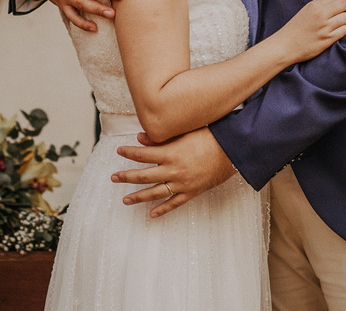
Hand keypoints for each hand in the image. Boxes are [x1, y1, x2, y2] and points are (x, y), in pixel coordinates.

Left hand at [111, 128, 235, 216]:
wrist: (232, 151)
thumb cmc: (209, 137)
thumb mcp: (184, 133)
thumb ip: (161, 138)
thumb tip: (139, 138)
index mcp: (171, 153)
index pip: (143, 154)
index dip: (129, 153)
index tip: (118, 151)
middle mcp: (174, 170)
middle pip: (144, 176)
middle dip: (127, 177)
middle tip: (113, 178)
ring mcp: (182, 183)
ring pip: (156, 193)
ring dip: (139, 197)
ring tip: (125, 200)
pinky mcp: (192, 192)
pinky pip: (174, 203)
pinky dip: (162, 209)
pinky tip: (151, 214)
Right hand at [280, 0, 345, 62]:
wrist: (285, 45)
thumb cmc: (295, 29)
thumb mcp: (305, 11)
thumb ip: (320, 6)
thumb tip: (339, 3)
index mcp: (314, 5)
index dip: (342, 0)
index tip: (341, 6)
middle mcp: (320, 14)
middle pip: (345, 4)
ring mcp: (325, 27)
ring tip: (341, 23)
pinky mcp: (328, 39)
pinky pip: (345, 30)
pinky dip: (344, 29)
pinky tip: (338, 31)